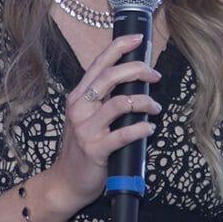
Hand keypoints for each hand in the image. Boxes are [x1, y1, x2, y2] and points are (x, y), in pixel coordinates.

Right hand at [53, 34, 161, 209]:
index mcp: (78, 97)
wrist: (67, 182)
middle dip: (137, 70)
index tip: (138, 39)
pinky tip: (149, 129)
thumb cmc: (82, 148)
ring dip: (144, 102)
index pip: (98, 64)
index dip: (119, 47)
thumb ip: (104, 100)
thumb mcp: (87, 118)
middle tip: (155, 75)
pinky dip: (140, 129)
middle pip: (109, 77)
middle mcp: (79, 108)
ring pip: (120, 103)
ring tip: (155, 107)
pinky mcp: (95, 149)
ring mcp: (85, 129)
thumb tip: (135, 81)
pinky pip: (123, 134)